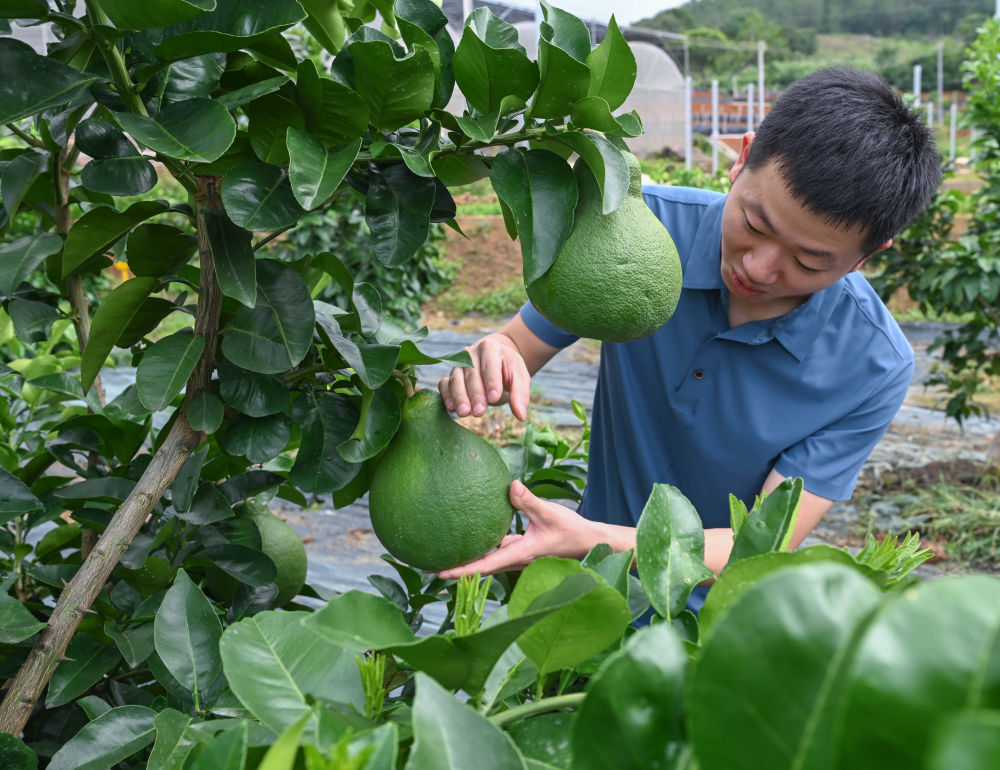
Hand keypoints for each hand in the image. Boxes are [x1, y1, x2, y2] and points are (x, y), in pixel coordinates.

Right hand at [438, 332, 531, 420]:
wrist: (495, 362)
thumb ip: (520, 394)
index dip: (492, 382)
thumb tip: (521, 415)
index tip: (494, 398)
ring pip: (456, 379)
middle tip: (480, 412)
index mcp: (490, 348)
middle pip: (471, 374)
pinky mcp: (449, 375)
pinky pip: (444, 384)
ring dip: (459, 397)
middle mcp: (470, 353)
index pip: (490, 365)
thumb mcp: (520, 378)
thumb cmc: (507, 371)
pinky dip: (446, 395)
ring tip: (465, 413)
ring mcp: (457, 364)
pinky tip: (451, 408)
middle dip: (475, 394)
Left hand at [438, 480, 597, 577]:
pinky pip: (496, 550)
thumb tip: (511, 486)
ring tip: (441, 553)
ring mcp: (517, 557)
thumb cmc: (572, 531)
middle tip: (426, 565)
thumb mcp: (550, 513)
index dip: (461, 571)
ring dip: (466, 560)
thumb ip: (529, 500)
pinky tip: (471, 537)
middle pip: (479, 568)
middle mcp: (515, 560)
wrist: (590, 543)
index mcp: (520, 555)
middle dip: (454, 569)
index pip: (485, 566)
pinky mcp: (521, 549)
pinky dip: (482, 547)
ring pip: (487, 561)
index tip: (439, 573)